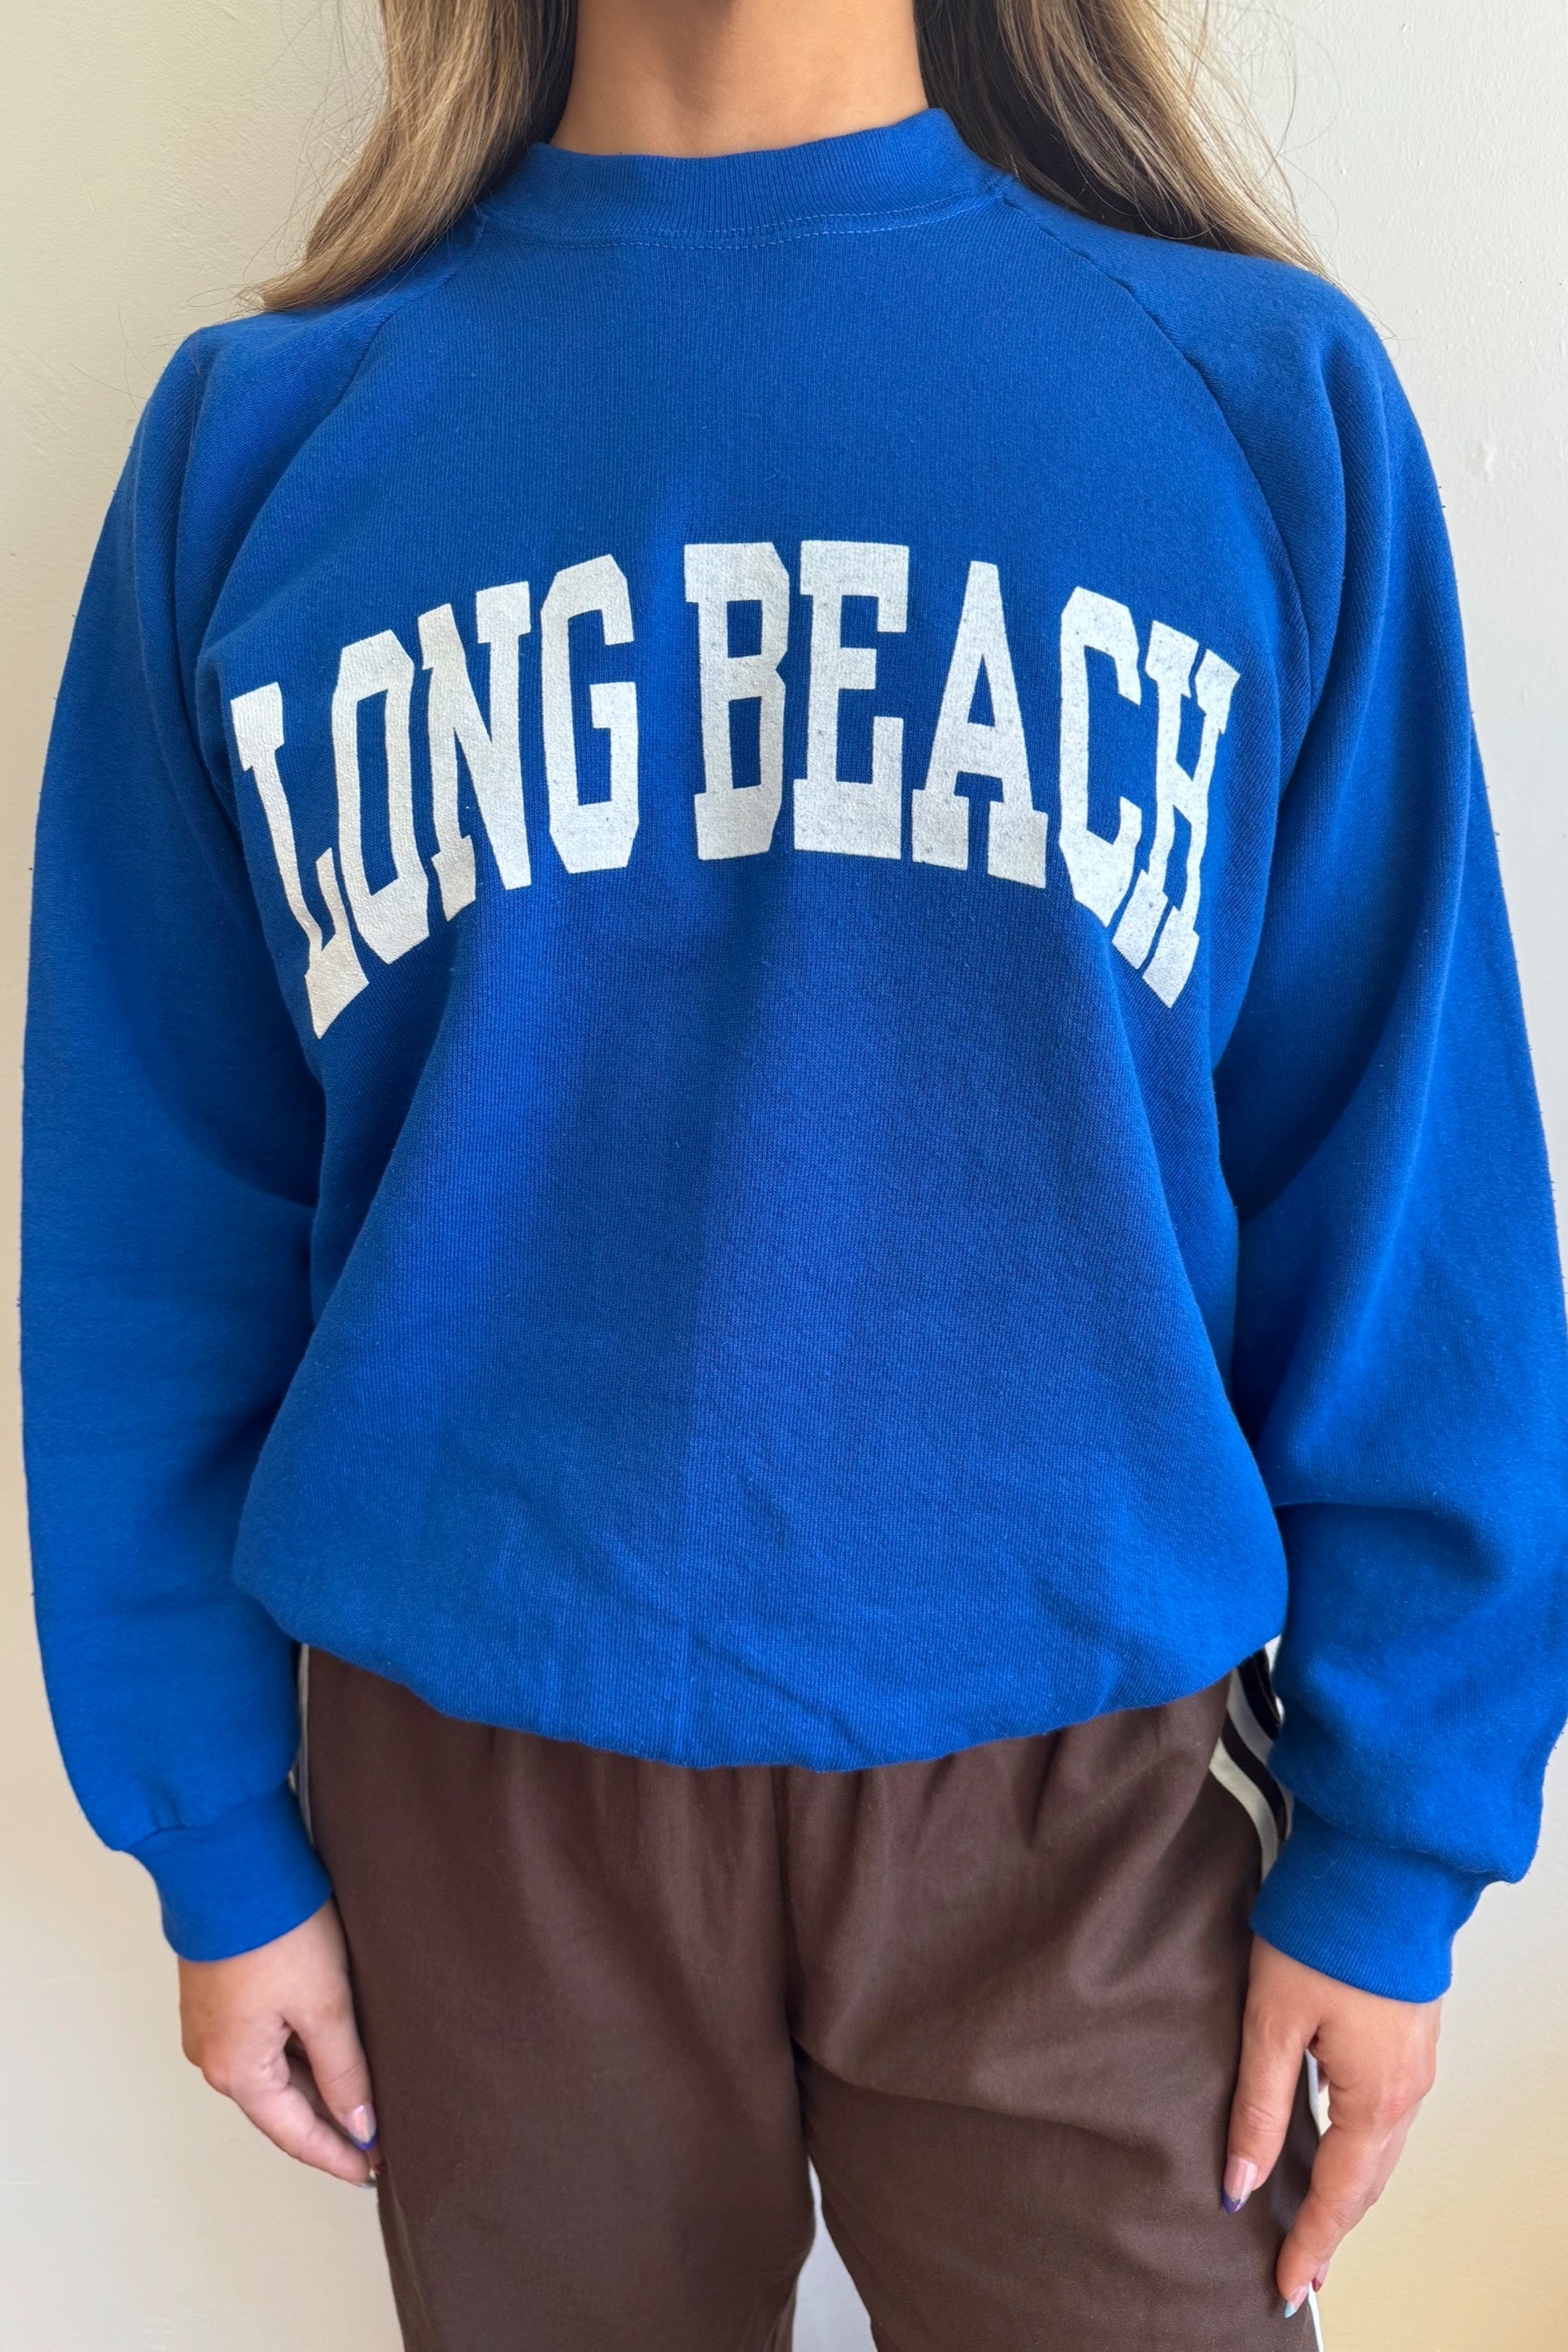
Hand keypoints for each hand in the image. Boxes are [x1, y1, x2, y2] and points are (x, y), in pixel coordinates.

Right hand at [178, 1899, 377, 2185]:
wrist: (232, 1866)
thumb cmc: (276, 1932)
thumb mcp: (326, 2006)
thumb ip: (345, 2072)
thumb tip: (361, 2125)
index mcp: (236, 2071)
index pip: (295, 2134)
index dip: (338, 2156)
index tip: (373, 2172)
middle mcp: (214, 2059)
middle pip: (282, 2108)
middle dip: (329, 2125)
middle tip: (376, 2142)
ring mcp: (212, 2028)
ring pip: (274, 2075)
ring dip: (316, 2090)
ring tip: (363, 2101)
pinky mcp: (219, 1999)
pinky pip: (264, 2045)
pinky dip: (299, 2057)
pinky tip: (333, 2053)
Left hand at [1224, 1935, 1440, 2313]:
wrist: (1380, 1868)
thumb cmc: (1325, 1933)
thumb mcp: (1273, 2020)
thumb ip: (1259, 2105)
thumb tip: (1241, 2181)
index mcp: (1375, 2097)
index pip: (1339, 2195)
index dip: (1310, 2242)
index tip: (1287, 2285)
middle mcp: (1407, 2090)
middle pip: (1368, 2183)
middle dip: (1333, 2230)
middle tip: (1302, 2269)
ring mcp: (1416, 2064)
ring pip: (1383, 2152)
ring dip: (1351, 2194)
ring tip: (1318, 2227)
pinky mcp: (1411, 2038)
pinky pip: (1390, 2118)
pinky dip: (1364, 2152)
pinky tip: (1342, 2153)